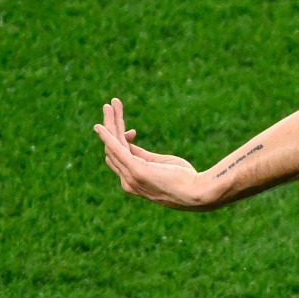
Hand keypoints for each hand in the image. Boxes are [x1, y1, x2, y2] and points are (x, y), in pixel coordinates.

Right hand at [93, 98, 212, 208]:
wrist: (198, 192)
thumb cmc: (185, 179)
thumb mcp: (161, 163)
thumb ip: (143, 155)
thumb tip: (128, 141)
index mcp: (134, 181)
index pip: (119, 157)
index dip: (121, 140)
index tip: (133, 131)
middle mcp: (128, 181)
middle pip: (112, 149)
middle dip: (110, 126)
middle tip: (109, 106)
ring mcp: (131, 177)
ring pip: (113, 145)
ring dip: (110, 123)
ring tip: (110, 104)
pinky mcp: (137, 170)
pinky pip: (117, 150)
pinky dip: (107, 137)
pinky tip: (100, 126)